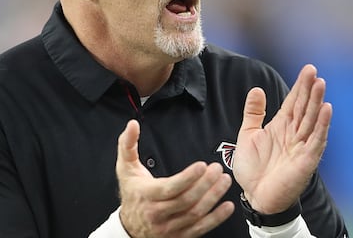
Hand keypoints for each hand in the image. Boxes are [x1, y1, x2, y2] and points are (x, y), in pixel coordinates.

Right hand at [115, 120, 234, 236]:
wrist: (129, 226)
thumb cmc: (132, 193)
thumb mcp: (125, 167)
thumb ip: (128, 144)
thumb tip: (132, 125)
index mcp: (146, 195)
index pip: (170, 188)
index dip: (188, 178)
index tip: (202, 165)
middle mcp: (157, 214)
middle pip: (186, 200)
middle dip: (205, 184)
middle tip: (217, 169)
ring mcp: (168, 227)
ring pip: (195, 214)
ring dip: (213, 197)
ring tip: (224, 181)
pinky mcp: (179, 236)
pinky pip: (200, 229)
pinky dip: (216, 218)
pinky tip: (227, 206)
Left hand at [232, 64, 332, 213]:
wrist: (255, 198)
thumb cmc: (253, 170)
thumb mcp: (248, 135)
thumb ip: (254, 113)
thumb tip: (257, 89)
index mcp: (281, 127)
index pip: (293, 102)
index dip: (300, 86)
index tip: (308, 69)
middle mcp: (294, 134)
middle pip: (304, 107)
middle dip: (309, 89)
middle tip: (314, 70)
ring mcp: (302, 146)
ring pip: (311, 120)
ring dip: (317, 102)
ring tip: (320, 84)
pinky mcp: (306, 160)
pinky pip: (316, 140)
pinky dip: (322, 125)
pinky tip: (326, 110)